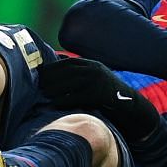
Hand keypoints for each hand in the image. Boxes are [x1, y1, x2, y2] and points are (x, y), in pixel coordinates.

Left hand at [37, 56, 163, 140]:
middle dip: (51, 76)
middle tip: (37, 83)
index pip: (67, 61)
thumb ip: (80, 72)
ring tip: (42, 93)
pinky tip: (54, 103)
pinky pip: (78, 96)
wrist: (129, 104)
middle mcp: (94, 69)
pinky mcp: (100, 94)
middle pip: (67, 71)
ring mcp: (97, 81)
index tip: (39, 71)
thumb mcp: (94, 77)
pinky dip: (65, 99)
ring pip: (71, 82)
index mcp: (91, 64)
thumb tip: (57, 66)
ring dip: (55, 87)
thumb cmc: (106, 92)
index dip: (52, 66)